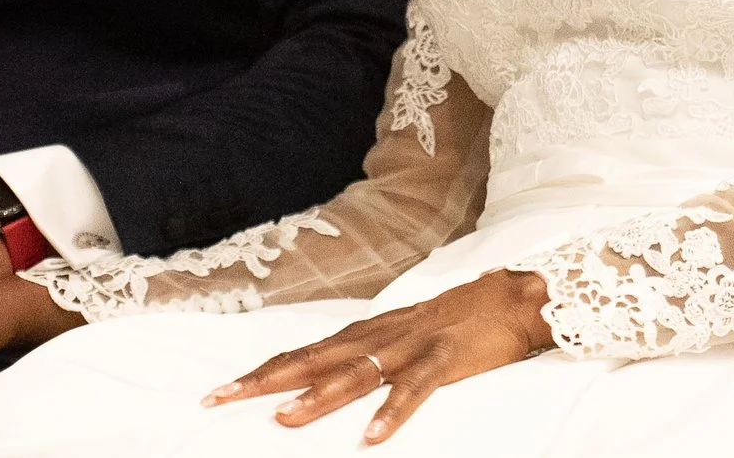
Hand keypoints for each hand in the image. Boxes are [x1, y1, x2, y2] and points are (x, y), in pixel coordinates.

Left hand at [205, 270, 553, 444]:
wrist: (512, 296)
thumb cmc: (455, 321)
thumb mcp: (401, 336)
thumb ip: (366, 354)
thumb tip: (325, 377)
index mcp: (366, 332)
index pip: (304, 352)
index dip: (262, 370)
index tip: (221, 389)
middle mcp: (379, 336)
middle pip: (313, 359)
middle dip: (265, 379)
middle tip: (221, 397)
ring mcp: (410, 346)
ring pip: (355, 373)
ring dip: (317, 397)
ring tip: (282, 419)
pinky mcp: (444, 358)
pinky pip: (414, 389)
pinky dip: (392, 412)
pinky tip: (371, 436)